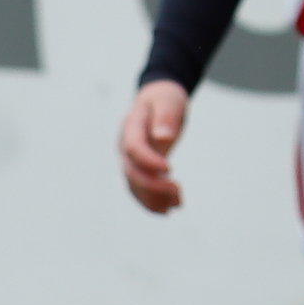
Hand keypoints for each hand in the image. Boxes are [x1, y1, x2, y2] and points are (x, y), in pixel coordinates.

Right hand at [120, 81, 190, 212]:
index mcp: (130, 127)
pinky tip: (171, 206)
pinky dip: (153, 199)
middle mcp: (125, 146)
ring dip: (153, 198)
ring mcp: (130, 159)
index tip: (170, 169)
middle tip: (178, 192)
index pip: (133, 148)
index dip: (148, 161)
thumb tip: (163, 137)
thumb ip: (166, 116)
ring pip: (134, 185)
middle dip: (152, 186)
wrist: (157, 99)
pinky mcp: (139, 167)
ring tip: (176, 206)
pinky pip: (141, 187)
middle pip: (132, 172)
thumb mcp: (168, 100)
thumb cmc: (164, 97)